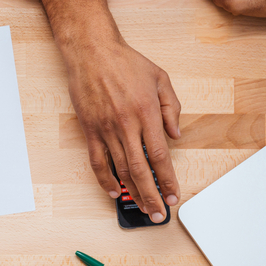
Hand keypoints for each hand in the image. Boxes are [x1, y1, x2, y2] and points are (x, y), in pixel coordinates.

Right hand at [64, 31, 181, 221]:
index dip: (168, 180)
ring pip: (121, 170)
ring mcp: (106, 130)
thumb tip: (175, 134)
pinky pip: (97, 162)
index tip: (173, 196)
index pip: (160, 156)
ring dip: (132, 193)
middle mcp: (127, 125)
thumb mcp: (160, 78)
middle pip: (142, 171)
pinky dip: (105, 180)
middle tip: (158, 213)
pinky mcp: (90, 131)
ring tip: (141, 208)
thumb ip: (170, 107)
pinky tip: (113, 192)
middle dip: (152, 196)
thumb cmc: (126, 63)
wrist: (92, 52)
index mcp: (147, 113)